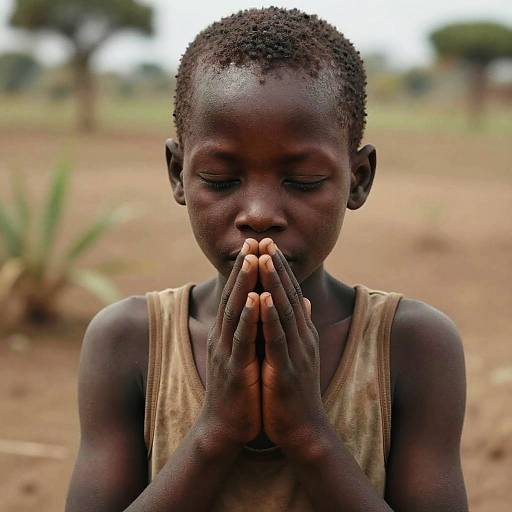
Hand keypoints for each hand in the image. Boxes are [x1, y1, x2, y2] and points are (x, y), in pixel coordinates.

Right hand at [198, 238, 261, 447]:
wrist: (226, 428)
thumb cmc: (241, 390)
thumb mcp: (250, 356)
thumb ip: (257, 331)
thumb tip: (270, 309)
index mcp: (232, 334)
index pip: (239, 295)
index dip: (247, 270)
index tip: (257, 245)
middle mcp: (225, 338)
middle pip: (235, 296)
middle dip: (244, 268)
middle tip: (252, 240)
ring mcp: (228, 352)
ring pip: (236, 312)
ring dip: (244, 284)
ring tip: (252, 259)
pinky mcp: (235, 370)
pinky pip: (242, 339)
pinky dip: (248, 317)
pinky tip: (254, 298)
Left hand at [257, 238, 328, 449]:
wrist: (303, 431)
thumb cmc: (295, 391)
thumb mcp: (298, 354)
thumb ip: (300, 326)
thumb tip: (305, 301)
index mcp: (301, 334)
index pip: (290, 294)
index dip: (280, 269)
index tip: (269, 245)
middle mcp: (301, 338)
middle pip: (288, 296)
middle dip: (277, 267)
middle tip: (266, 240)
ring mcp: (296, 353)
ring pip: (283, 312)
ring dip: (274, 284)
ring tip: (264, 258)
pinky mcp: (286, 371)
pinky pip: (277, 339)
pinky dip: (270, 317)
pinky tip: (263, 298)